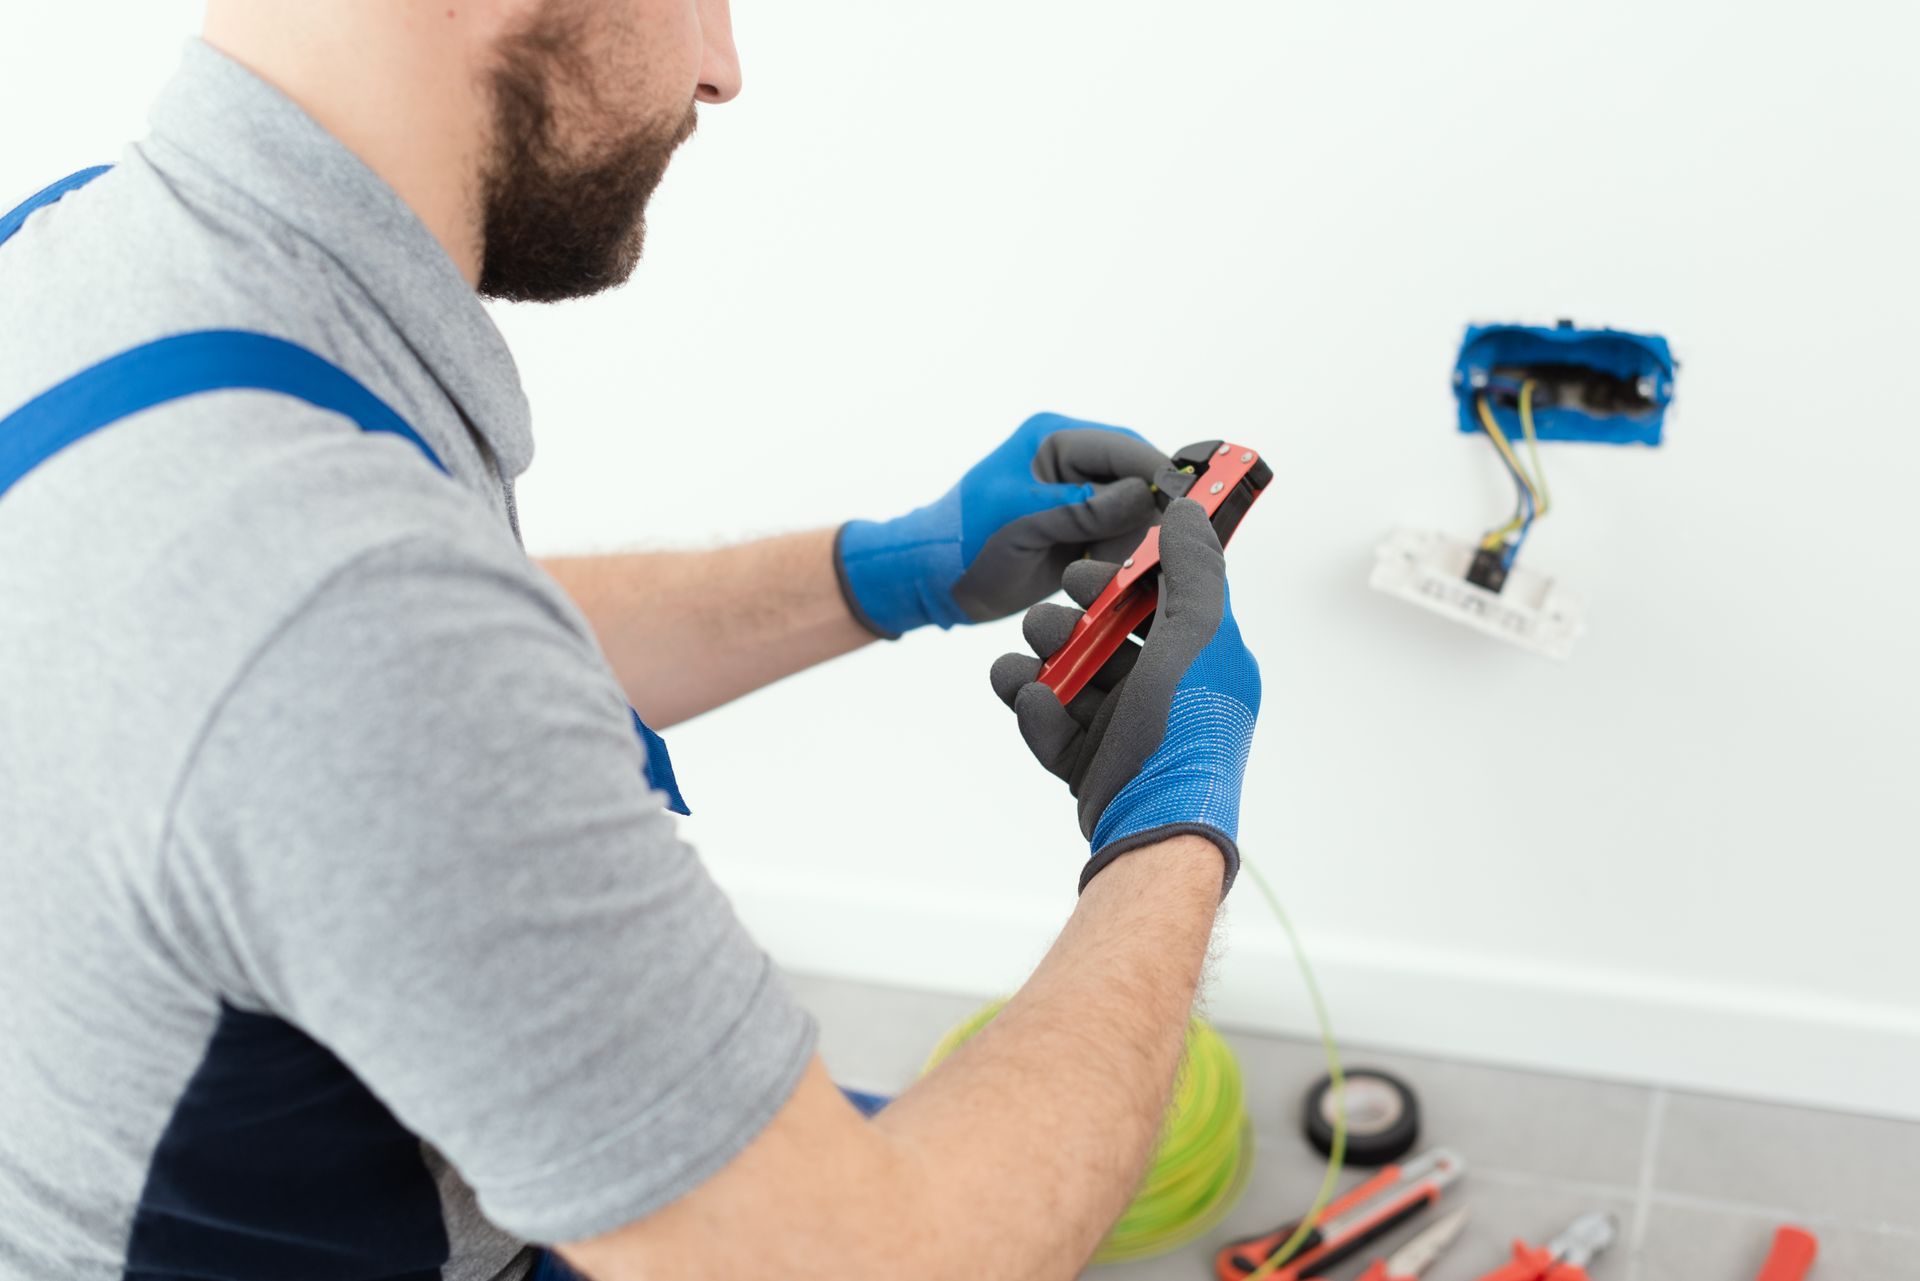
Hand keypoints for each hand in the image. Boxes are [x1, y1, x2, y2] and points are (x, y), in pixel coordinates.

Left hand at [835, 413, 1173, 637]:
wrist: (933, 582)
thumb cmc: (964, 545)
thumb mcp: (1022, 522)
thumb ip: (1082, 507)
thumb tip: (1144, 496)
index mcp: (1054, 440)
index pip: (1126, 449)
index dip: (1162, 476)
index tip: (1190, 510)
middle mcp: (1072, 461)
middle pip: (1139, 479)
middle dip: (1148, 517)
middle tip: (1150, 554)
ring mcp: (1079, 496)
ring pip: (1136, 514)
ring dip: (1132, 543)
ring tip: (1108, 568)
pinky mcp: (1082, 529)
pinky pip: (1121, 538)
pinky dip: (1121, 558)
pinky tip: (1107, 575)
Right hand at [990, 499, 1258, 892]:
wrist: (1155, 821)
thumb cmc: (1186, 724)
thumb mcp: (1199, 632)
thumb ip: (1194, 568)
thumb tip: (1190, 509)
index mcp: (1199, 658)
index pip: (1154, 603)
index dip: (1114, 584)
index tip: (1081, 576)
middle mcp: (1164, 691)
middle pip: (1103, 640)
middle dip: (1067, 625)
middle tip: (1046, 622)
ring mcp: (1125, 730)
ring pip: (1071, 679)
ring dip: (1041, 664)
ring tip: (1025, 664)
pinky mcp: (1091, 765)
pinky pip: (1052, 727)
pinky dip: (1036, 712)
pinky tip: (1031, 702)